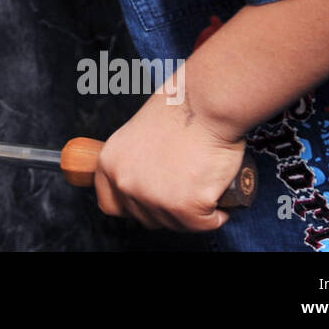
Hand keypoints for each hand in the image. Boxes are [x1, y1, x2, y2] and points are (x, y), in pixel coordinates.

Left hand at [94, 78, 246, 230]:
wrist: (205, 104)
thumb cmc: (179, 109)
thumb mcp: (138, 133)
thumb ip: (134, 160)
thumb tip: (145, 182)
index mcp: (110, 162)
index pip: (110, 204)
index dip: (132, 205)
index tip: (149, 202)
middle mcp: (125, 183)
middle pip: (145, 218)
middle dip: (166, 209)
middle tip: (185, 188)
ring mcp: (153, 197)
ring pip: (176, 224)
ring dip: (192, 212)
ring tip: (203, 186)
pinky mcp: (185, 207)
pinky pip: (204, 224)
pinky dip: (215, 215)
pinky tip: (217, 197)